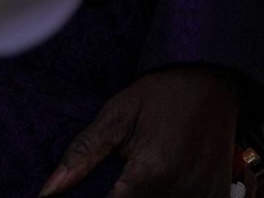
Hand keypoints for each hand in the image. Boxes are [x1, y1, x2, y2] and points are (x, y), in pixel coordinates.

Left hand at [41, 65, 237, 196]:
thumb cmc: (163, 93)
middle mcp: (179, 189)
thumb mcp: (119, 114)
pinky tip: (169, 181)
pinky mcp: (217, 193)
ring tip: (145, 174)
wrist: (214, 77)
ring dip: (146, 196)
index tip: (97, 189)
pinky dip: (173, 196)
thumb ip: (83, 153)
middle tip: (126, 173)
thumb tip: (47, 191)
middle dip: (123, 195)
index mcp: (151, 172)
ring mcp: (203, 194)